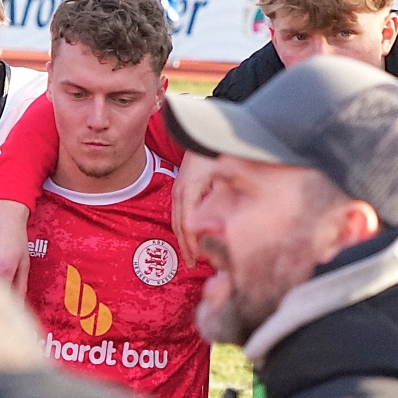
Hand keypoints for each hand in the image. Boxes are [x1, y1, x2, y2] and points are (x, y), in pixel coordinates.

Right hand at [171, 152, 215, 266]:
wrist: (204, 133)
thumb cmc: (216, 153)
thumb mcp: (222, 177)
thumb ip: (220, 201)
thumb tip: (221, 226)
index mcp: (189, 192)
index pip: (187, 226)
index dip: (192, 245)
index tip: (198, 260)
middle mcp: (180, 193)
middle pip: (178, 227)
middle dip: (186, 247)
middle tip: (194, 264)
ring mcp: (178, 190)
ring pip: (176, 221)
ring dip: (183, 239)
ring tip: (192, 254)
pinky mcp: (181, 187)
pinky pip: (178, 213)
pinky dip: (183, 227)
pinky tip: (191, 234)